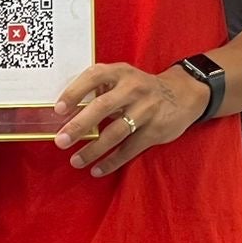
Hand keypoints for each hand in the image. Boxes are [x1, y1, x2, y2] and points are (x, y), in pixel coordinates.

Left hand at [54, 63, 209, 177]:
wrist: (183, 94)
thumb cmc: (140, 88)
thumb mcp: (122, 78)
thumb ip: (99, 89)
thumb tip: (66, 113)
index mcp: (120, 73)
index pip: (94, 77)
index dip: (74, 92)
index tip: (58, 110)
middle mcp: (133, 88)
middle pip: (102, 107)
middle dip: (79, 126)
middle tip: (61, 141)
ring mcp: (146, 109)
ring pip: (115, 132)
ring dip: (93, 149)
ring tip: (75, 161)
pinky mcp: (155, 129)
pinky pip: (129, 149)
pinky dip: (111, 161)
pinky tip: (97, 170)